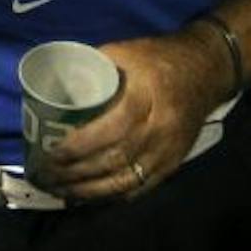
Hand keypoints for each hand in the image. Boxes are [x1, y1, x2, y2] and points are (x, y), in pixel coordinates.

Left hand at [39, 26, 230, 201]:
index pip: (110, 128)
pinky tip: (87, 198)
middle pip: (113, 159)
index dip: (78, 146)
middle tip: (44, 176)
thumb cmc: (159, 58)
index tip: (50, 153)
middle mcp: (160, 128)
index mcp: (147, 96)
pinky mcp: (173, 164)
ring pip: (125, 180)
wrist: (207, 71)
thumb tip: (55, 86)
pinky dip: (111, 196)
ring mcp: (168, 150)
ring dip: (88, 191)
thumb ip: (92, 68)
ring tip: (59, 191)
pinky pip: (140, 188)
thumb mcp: (125, 52)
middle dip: (74, 174)